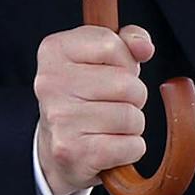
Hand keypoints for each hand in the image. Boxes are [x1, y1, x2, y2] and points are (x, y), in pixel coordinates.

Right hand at [33, 23, 156, 194]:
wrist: (58, 150)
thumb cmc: (86, 97)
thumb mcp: (101, 58)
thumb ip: (127, 41)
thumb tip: (144, 47)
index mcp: (53, 51)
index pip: (112, 44)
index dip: (125, 61)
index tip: (112, 72)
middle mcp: (50, 83)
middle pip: (127, 84)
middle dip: (134, 96)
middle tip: (114, 104)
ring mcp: (60, 120)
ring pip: (131, 116)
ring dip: (132, 124)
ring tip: (111, 126)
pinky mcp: (74, 153)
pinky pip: (132, 145)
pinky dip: (131, 148)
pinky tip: (111, 147)